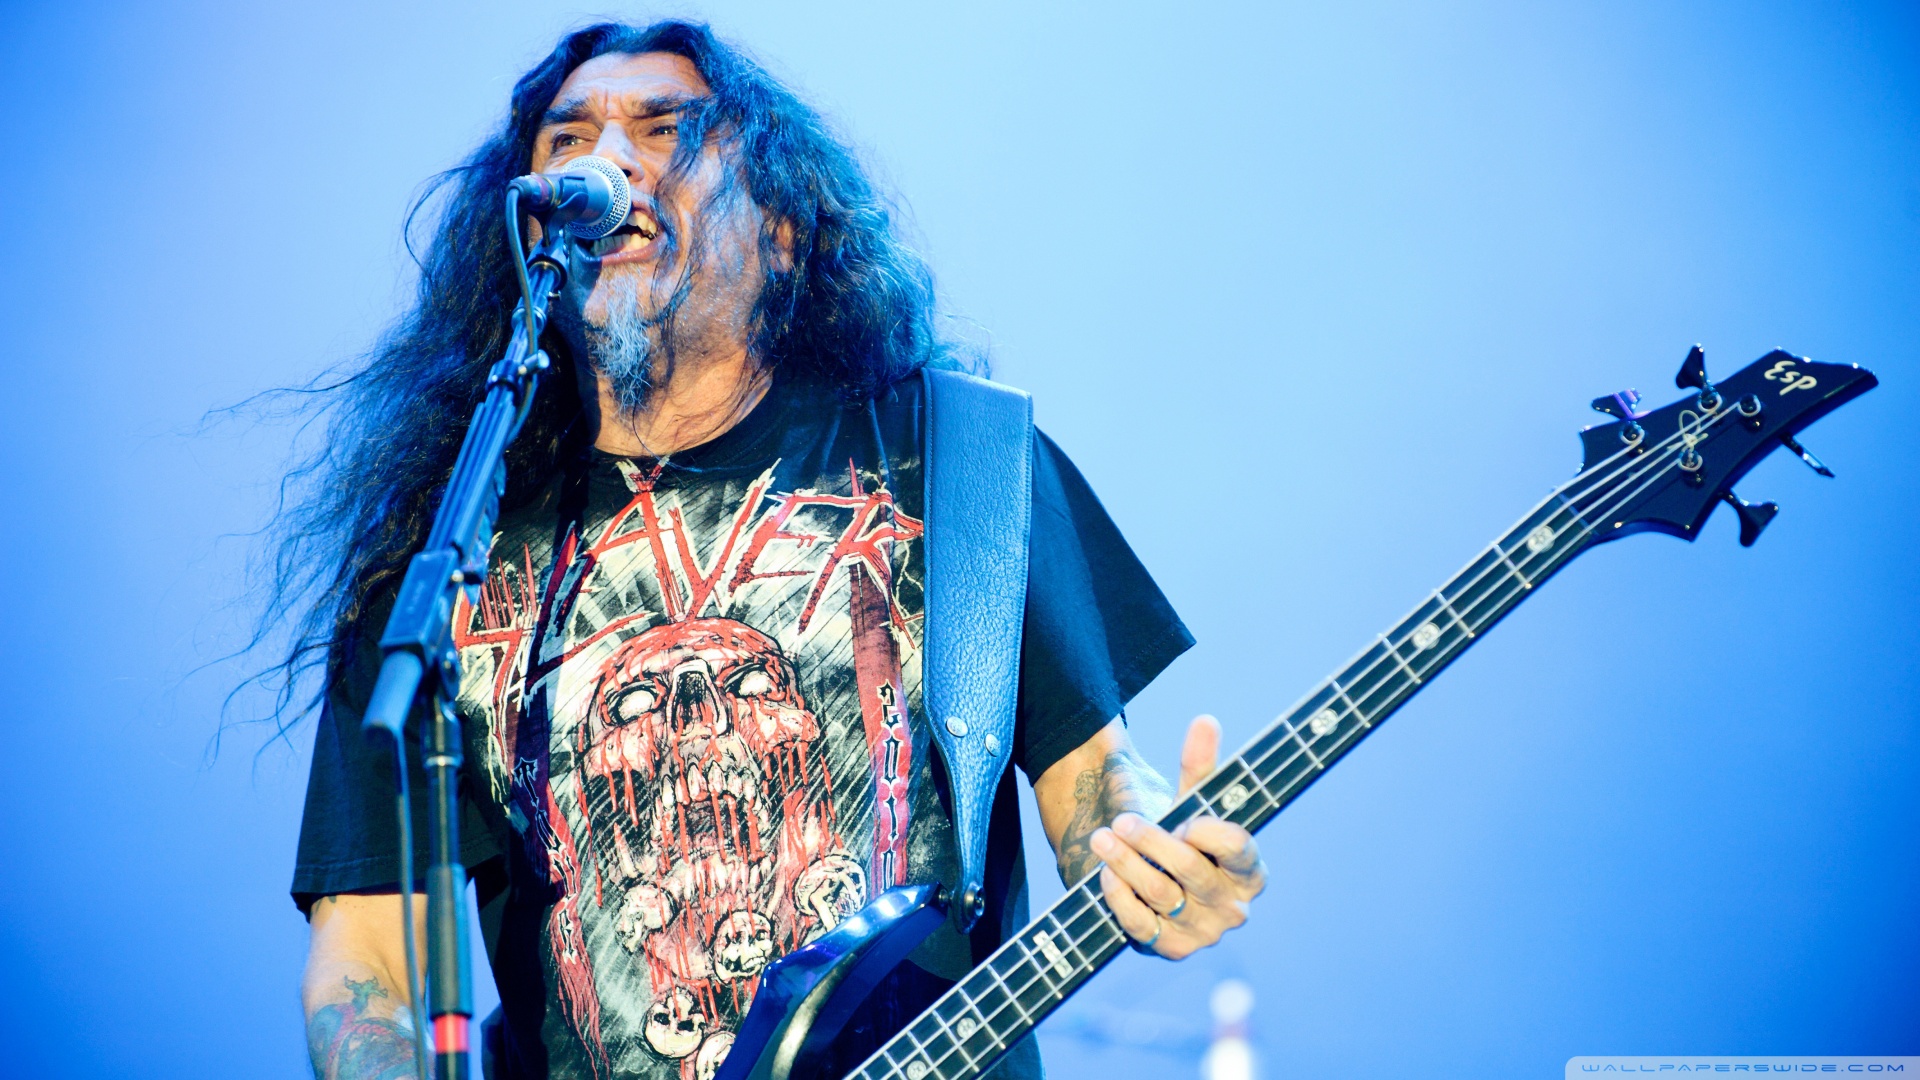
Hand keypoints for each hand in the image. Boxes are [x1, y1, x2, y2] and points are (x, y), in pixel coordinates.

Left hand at [1088, 715, 1266, 958]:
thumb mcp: (1194, 802)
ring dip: (1127, 864)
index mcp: (1251, 871)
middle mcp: (1232, 907)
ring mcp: (1202, 933)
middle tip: (1122, 821)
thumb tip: (1205, 721)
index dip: (1212, 834)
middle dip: (1154, 843)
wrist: (1155, 878)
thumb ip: (1201, 766)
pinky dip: (1120, 899)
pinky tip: (1105, 873)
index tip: (1187, 820)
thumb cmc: (1184, 836)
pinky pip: (1142, 927)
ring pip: (1162, 895)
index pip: (1238, 850)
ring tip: (1103, 838)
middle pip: (1193, 872)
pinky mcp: (1169, 949)